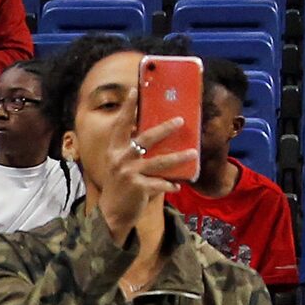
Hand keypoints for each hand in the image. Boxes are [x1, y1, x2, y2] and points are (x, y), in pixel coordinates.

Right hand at [95, 114, 192, 238]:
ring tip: (193, 153)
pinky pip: (159, 183)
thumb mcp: (120, 164)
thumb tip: (151, 133)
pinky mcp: (137, 187)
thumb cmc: (120, 185)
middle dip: (164, 129)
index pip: (121, 125)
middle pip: (145, 139)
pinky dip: (169, 184)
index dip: (126, 107)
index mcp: (114, 150)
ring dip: (178, 157)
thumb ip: (131, 150)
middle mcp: (120, 159)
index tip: (134, 91)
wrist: (111, 213)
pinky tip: (178, 185)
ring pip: (158, 161)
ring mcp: (128, 173)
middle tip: (180, 120)